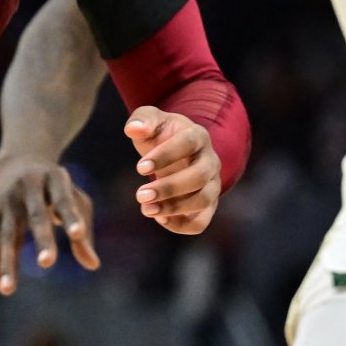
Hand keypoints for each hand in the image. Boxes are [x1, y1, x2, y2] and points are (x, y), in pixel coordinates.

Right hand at [0, 156, 97, 295]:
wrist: (20, 159)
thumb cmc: (57, 187)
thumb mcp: (75, 199)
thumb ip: (83, 231)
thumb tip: (93, 266)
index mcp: (55, 178)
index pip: (64, 199)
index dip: (71, 216)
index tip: (77, 234)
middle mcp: (29, 186)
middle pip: (36, 215)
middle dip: (42, 238)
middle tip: (47, 263)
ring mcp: (8, 200)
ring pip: (8, 234)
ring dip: (7, 262)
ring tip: (8, 290)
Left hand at [125, 106, 221, 234]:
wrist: (175, 152)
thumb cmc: (161, 135)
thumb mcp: (150, 121)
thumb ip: (142, 120)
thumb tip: (134, 128)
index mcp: (198, 136)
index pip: (188, 143)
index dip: (165, 156)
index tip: (139, 168)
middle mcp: (211, 161)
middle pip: (199, 176)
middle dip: (169, 188)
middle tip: (140, 195)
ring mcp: (212, 185)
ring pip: (203, 200)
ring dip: (174, 208)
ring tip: (146, 209)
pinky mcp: (207, 206)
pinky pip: (201, 222)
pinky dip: (181, 225)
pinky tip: (159, 218)